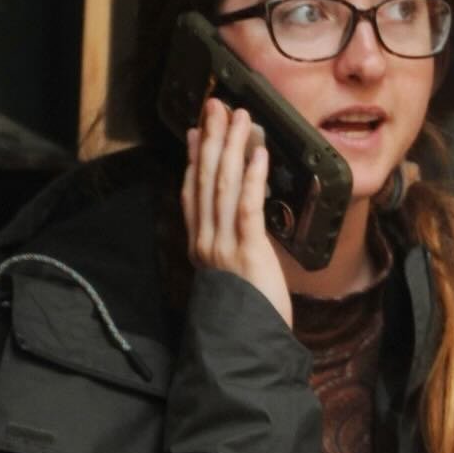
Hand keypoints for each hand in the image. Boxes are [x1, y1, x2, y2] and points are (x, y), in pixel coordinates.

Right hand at [182, 99, 291, 326]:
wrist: (246, 346)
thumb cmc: (248, 313)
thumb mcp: (236, 273)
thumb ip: (234, 246)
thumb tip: (241, 218)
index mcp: (202, 245)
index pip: (194, 193)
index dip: (196, 159)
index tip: (198, 130)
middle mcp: (206, 241)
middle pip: (205, 180)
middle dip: (212, 140)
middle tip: (217, 106)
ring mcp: (223, 246)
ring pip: (223, 186)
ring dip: (232, 147)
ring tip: (240, 118)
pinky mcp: (247, 253)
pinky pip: (246, 208)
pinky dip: (252, 178)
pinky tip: (259, 153)